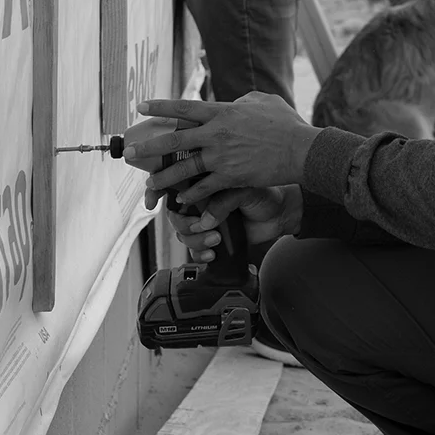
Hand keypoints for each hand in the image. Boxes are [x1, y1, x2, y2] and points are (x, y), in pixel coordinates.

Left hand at [123, 94, 318, 207]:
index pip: (184, 108)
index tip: (141, 106)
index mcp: (222, 112)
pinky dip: (192, 195)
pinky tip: (182, 199)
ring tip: (149, 183)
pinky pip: (205, 188)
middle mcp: (216, 133)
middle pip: (174, 141)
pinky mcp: (231, 177)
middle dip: (150, 147)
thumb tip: (234, 102)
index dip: (160, 107)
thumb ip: (244, 101)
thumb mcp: (264, 101)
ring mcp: (222, 157)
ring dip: (164, 177)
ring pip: (184, 169)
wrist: (300, 149)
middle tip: (131, 153)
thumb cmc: (286, 123)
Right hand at [160, 186, 302, 260]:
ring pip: (182, 233)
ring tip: (216, 239)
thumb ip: (223, 200)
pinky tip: (213, 254)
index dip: (156, 191)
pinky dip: (200, 254)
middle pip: (173, 213)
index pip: (171, 182)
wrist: (282, 214)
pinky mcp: (212, 238)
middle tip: (202, 226)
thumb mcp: (244, 189)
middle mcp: (200, 200)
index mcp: (203, 180)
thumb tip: (205, 220)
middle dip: (184, 223)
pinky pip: (194, 250)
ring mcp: (204, 220)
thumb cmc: (265, 193)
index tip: (152, 202)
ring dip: (195, 239)